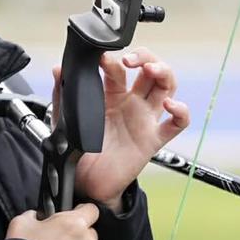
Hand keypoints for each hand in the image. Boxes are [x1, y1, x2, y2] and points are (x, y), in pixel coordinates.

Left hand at [55, 48, 190, 211]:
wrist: (84, 183)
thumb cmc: (79, 150)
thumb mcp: (65, 119)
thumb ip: (63, 93)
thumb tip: (58, 69)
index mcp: (111, 95)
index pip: (119, 69)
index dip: (113, 60)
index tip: (102, 57)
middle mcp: (131, 103)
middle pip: (150, 70)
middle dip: (144, 57)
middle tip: (130, 59)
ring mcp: (144, 119)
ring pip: (166, 87)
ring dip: (163, 72)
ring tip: (151, 69)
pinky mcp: (153, 139)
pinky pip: (176, 124)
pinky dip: (180, 111)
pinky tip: (170, 104)